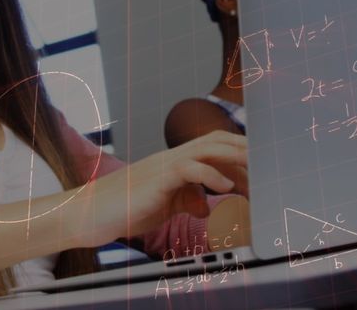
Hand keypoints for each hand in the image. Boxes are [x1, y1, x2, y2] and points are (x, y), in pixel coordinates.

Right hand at [69, 130, 247, 247]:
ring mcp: (163, 166)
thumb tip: (206, 204)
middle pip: (216, 141)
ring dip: (235, 159)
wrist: (87, 214)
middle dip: (245, 151)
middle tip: (269, 166)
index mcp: (175, 163)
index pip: (213, 147)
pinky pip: (188, 170)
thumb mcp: (164, 205)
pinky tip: (226, 189)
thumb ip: (186, 199)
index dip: (239, 154)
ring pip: (207, 148)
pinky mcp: (155, 180)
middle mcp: (171, 158)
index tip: (260, 169)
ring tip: (256, 173)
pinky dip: (211, 176)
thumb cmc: (124, 209)